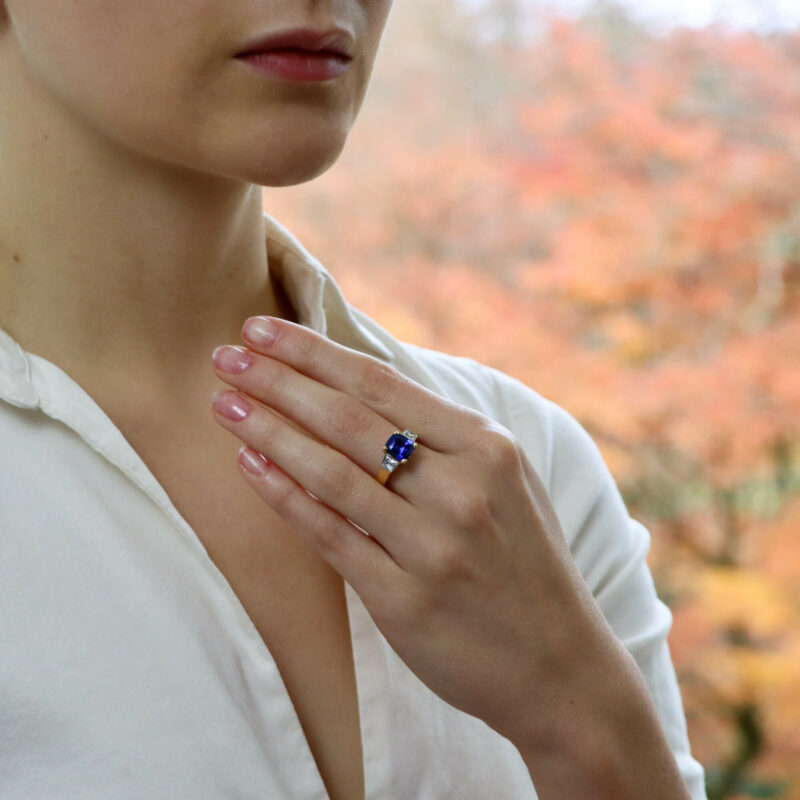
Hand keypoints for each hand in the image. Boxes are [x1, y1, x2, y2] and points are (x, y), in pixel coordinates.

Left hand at [210, 315, 615, 749]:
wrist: (561, 667)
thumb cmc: (524, 562)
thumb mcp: (507, 480)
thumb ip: (446, 436)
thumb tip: (363, 388)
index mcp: (488, 446)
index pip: (381, 383)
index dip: (313, 352)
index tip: (262, 328)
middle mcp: (462, 488)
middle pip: (349, 419)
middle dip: (277, 380)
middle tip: (224, 355)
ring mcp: (433, 546)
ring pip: (331, 472)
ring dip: (268, 432)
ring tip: (223, 404)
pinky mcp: (404, 600)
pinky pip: (330, 535)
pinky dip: (284, 497)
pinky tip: (249, 466)